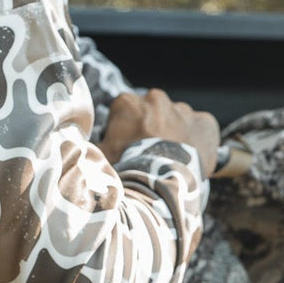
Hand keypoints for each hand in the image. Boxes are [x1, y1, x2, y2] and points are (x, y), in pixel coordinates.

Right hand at [99, 89, 219, 174]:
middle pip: (153, 114)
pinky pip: (202, 128)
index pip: (125, 113)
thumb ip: (93, 147)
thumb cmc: (127, 168)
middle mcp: (156, 100)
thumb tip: (78, 146)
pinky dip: (198, 141)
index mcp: (128, 104)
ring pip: (178, 121)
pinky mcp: (205, 123)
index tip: (128, 149)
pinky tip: (191, 158)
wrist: (160, 183)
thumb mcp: (101, 157)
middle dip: (152, 131)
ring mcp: (183, 110)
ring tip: (170, 161)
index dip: (126, 132)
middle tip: (150, 156)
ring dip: (175, 136)